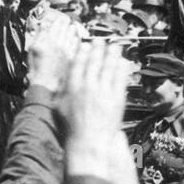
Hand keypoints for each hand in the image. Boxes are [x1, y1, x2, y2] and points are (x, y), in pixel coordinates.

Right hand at [25, 9, 79, 91]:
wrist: (46, 83)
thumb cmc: (37, 69)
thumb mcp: (32, 50)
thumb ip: (39, 36)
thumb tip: (44, 26)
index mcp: (49, 41)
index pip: (55, 28)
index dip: (58, 22)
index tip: (60, 19)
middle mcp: (59, 44)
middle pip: (64, 31)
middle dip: (66, 25)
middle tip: (68, 21)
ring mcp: (67, 51)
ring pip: (71, 37)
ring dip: (72, 31)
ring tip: (73, 27)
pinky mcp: (72, 59)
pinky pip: (76, 47)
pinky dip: (77, 41)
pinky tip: (78, 39)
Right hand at [63, 40, 131, 177]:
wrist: (89, 142)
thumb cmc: (72, 128)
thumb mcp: (59, 107)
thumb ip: (61, 91)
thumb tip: (62, 78)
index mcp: (72, 88)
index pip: (78, 64)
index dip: (82, 52)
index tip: (85, 45)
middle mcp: (87, 86)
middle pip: (94, 62)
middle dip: (98, 49)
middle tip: (100, 41)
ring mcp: (103, 91)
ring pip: (108, 67)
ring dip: (111, 54)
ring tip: (114, 46)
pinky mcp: (116, 98)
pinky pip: (120, 78)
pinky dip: (122, 68)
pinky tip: (123, 62)